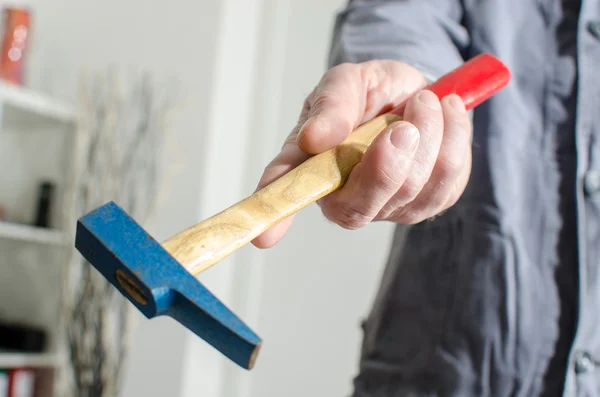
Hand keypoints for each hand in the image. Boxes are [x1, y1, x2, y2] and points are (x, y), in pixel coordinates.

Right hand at [252, 59, 471, 248]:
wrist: (418, 93)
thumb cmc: (372, 93)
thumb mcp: (348, 82)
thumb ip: (333, 105)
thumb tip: (315, 138)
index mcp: (314, 168)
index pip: (290, 193)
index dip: (276, 216)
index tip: (263, 237)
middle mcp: (347, 197)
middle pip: (361, 204)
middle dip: (390, 158)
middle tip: (407, 116)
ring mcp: (389, 208)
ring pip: (414, 187)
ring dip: (430, 131)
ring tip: (424, 102)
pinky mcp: (429, 204)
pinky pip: (449, 179)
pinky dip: (454, 135)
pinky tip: (444, 117)